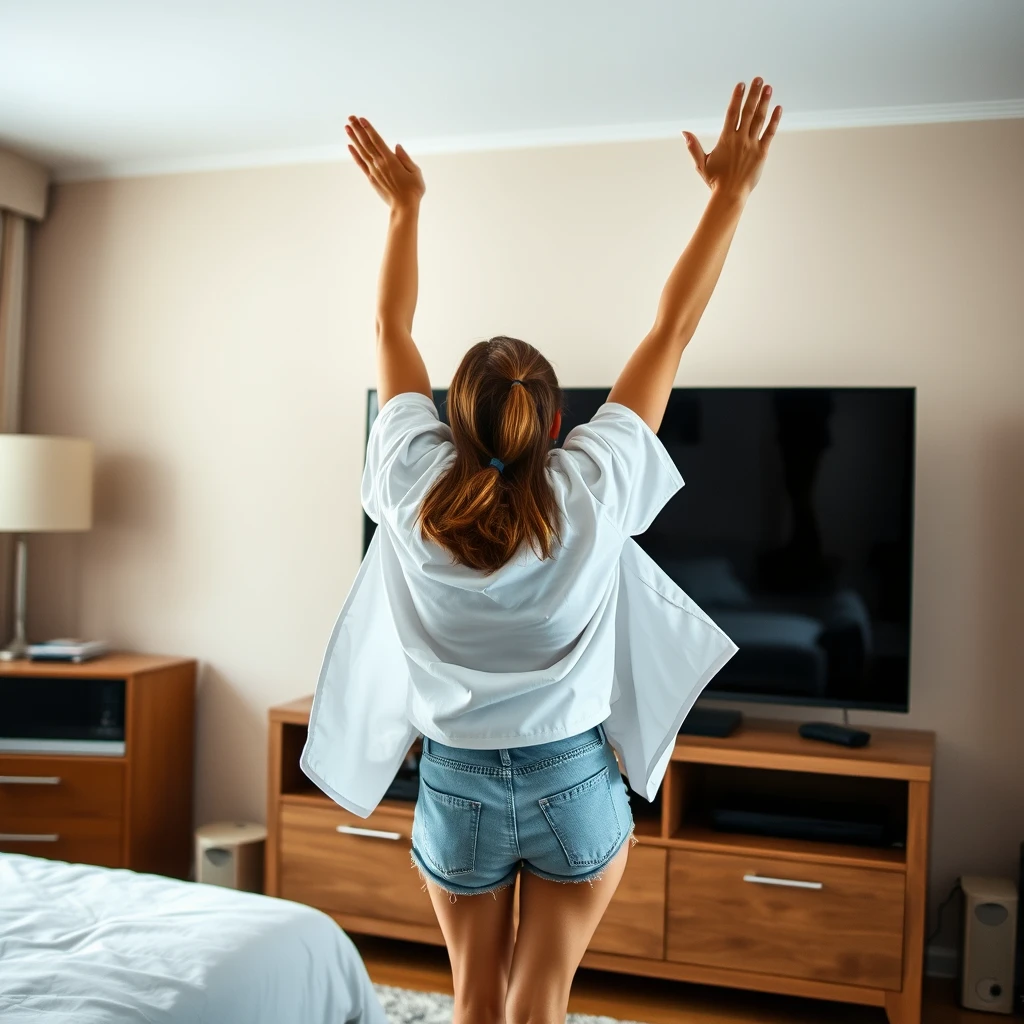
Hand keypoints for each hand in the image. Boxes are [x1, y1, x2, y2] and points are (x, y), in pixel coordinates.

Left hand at [345, 115, 424, 211]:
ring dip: (354, 138)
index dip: (368, 128)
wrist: (404, 208)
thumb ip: (405, 158)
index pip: (377, 140)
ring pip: (362, 151)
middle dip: (358, 129)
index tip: (361, 119)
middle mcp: (380, 164)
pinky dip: (355, 154)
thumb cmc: (413, 190)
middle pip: (366, 143)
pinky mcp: (371, 179)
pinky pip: (361, 164)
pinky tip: (349, 146)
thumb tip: (396, 146)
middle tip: (350, 117)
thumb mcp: (415, 172)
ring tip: (347, 127)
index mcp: (391, 160)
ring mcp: (374, 171)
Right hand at [682, 79, 781, 199]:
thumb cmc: (715, 181)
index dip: (736, 97)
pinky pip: (769, 133)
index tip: (741, 84)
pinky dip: (774, 120)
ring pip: (759, 119)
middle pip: (747, 112)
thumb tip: (684, 133)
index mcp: (725, 140)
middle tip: (758, 79)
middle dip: (753, 94)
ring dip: (764, 102)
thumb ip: (693, 147)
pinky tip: (778, 107)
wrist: (730, 195)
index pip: (732, 113)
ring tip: (768, 87)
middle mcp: (739, 139)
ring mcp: (752, 145)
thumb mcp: (701, 164)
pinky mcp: (762, 153)